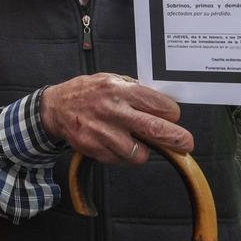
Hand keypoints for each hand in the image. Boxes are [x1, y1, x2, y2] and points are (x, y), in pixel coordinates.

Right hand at [39, 73, 192, 164]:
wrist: (54, 107)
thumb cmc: (86, 92)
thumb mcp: (109, 79)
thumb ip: (134, 90)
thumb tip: (162, 104)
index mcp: (119, 90)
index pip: (158, 104)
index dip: (171, 112)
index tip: (172, 116)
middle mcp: (112, 110)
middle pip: (155, 129)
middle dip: (176, 139)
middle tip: (186, 143)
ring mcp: (102, 132)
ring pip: (139, 153)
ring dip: (143, 150)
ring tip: (134, 140)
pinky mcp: (94, 148)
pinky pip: (120, 161)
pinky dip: (122, 156)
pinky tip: (114, 143)